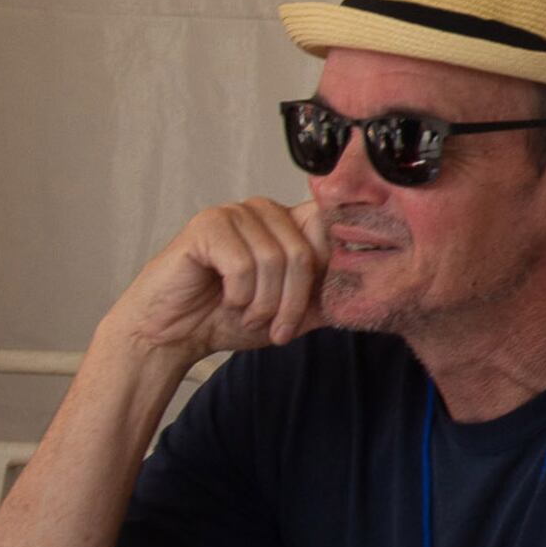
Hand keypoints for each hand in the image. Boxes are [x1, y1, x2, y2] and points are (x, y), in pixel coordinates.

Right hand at [101, 200, 334, 359]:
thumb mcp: (292, 312)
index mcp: (290, 223)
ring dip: (263, 303)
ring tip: (246, 315)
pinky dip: (239, 295)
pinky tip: (226, 301)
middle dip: (292, 302)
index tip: (318, 304)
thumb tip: (372, 286)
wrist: (173, 335)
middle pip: (305, 252)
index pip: (332, 230)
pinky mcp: (207, 225)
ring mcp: (235, 213)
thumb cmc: (227, 317)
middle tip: (275, 327)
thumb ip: (328, 296)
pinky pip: (243, 264)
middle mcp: (265, 211)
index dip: (330, 268)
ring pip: (275, 259)